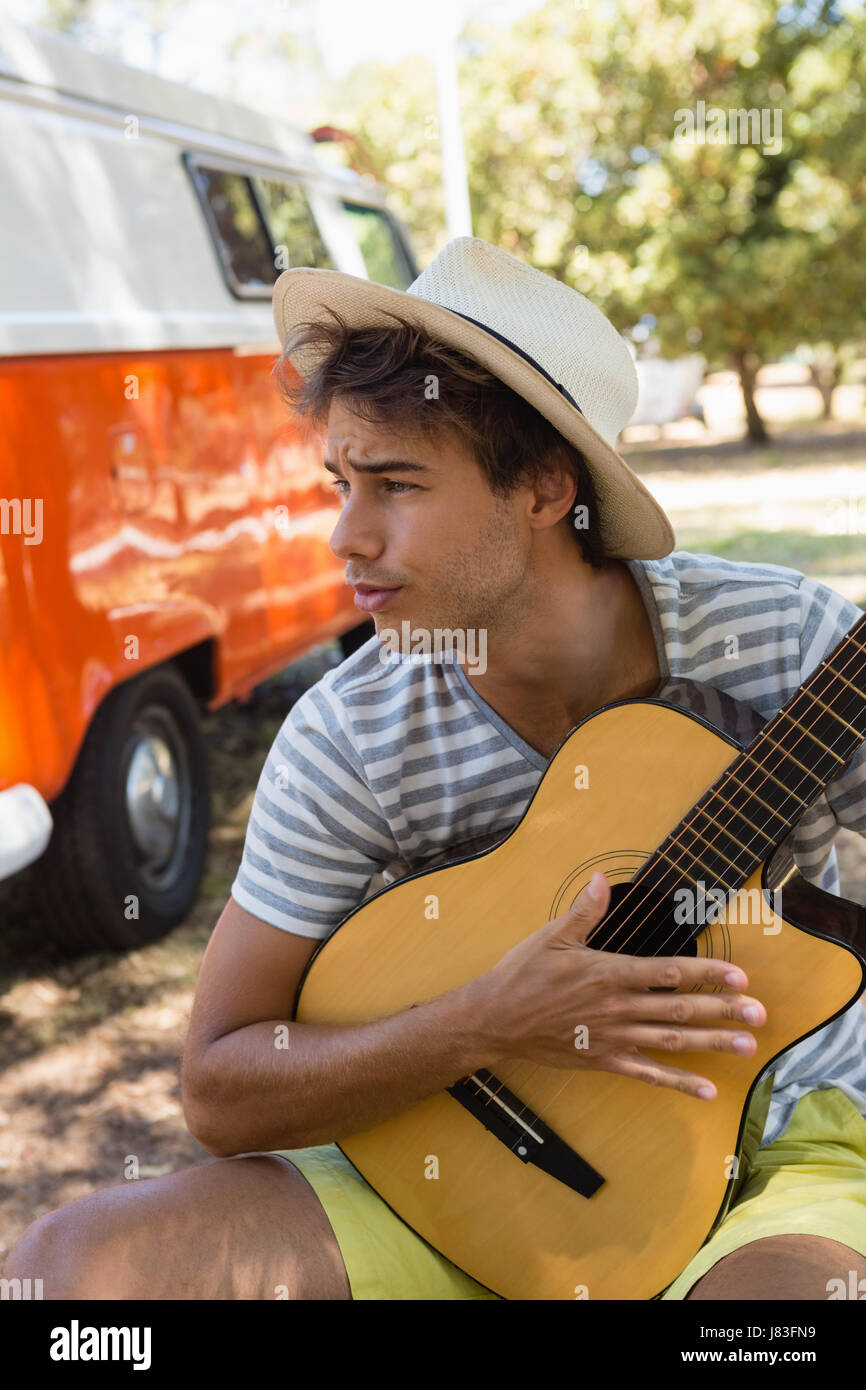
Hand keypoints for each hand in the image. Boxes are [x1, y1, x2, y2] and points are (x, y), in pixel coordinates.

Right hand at [475, 870, 766, 1099]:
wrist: (494, 1020)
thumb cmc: (522, 974)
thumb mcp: (551, 936)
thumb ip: (583, 911)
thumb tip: (601, 880)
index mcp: (609, 973)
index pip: (668, 972)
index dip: (707, 974)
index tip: (739, 977)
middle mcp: (618, 1007)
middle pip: (680, 1009)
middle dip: (723, 1010)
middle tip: (759, 1014)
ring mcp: (614, 1037)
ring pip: (672, 1041)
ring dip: (711, 1043)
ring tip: (745, 1045)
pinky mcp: (605, 1060)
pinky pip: (647, 1074)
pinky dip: (678, 1083)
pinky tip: (706, 1090)